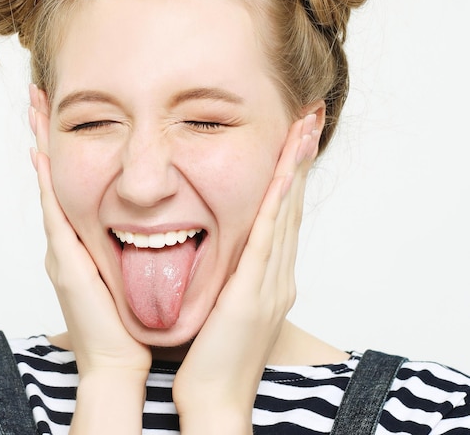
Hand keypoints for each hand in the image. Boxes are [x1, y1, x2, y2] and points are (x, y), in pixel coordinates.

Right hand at [28, 84, 151, 379]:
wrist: (120, 364)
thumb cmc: (131, 323)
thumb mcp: (138, 275)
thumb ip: (143, 250)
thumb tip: (169, 226)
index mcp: (86, 242)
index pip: (74, 184)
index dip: (66, 148)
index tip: (65, 112)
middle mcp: (68, 240)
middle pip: (54, 176)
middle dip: (46, 135)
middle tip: (39, 96)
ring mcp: (62, 249)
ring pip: (49, 185)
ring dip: (42, 145)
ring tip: (35, 108)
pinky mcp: (65, 262)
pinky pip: (53, 213)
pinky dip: (46, 183)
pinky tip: (41, 152)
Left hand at [172, 113, 320, 433]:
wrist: (214, 399)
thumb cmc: (213, 354)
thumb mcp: (225, 305)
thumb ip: (228, 275)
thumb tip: (221, 252)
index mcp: (268, 278)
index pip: (281, 216)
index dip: (288, 177)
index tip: (292, 142)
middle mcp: (278, 275)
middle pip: (291, 207)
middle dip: (299, 163)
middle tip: (308, 122)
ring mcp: (271, 283)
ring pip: (285, 215)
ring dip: (293, 171)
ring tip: (303, 132)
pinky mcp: (255, 292)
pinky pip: (268, 238)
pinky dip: (278, 203)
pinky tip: (283, 174)